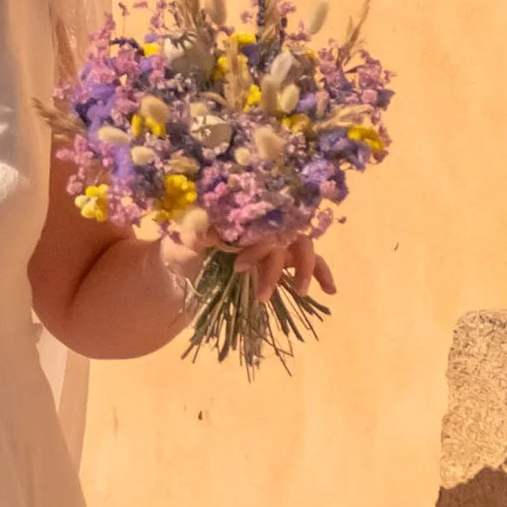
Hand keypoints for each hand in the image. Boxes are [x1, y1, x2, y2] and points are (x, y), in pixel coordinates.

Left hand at [160, 217, 336, 310]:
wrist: (177, 267)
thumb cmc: (178, 248)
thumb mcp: (180, 239)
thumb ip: (194, 232)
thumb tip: (204, 227)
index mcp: (238, 213)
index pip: (259, 224)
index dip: (255, 246)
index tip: (239, 267)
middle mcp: (260, 222)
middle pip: (284, 235)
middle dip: (279, 263)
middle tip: (268, 293)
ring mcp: (273, 238)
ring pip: (300, 245)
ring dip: (303, 268)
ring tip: (300, 292)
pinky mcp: (281, 256)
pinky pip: (308, 258)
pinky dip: (320, 272)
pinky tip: (330, 291)